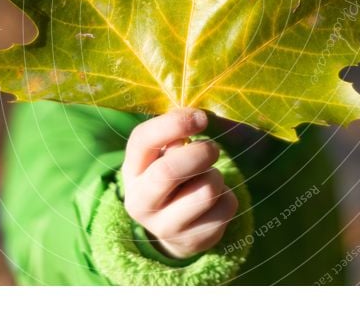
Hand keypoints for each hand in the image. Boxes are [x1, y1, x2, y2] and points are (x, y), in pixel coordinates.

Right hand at [121, 108, 238, 258]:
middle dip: (200, 153)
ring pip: (206, 189)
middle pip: (169, 170)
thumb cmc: (171, 178)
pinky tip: (214, 202)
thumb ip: (172, 137)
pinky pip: (226, 206)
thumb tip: (195, 119)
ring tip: (208, 179)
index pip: (143, 140)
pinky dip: (227, 196)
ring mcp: (165, 227)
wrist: (173, 229)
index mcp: (132, 171)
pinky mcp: (194, 240)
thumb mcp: (162, 156)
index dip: (174, 123)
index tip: (201, 118)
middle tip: (212, 149)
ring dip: (216, 176)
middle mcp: (140, 202)